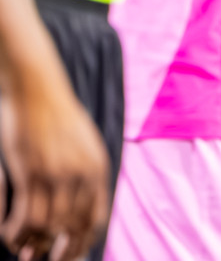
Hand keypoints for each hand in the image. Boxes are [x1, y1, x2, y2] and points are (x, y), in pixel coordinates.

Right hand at [0, 60, 109, 260]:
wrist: (37, 89)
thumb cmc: (57, 116)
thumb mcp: (85, 143)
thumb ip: (87, 172)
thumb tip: (85, 201)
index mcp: (98, 169)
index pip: (95, 220)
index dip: (81, 243)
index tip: (67, 255)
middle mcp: (82, 175)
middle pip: (71, 228)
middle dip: (55, 251)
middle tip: (37, 258)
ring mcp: (57, 175)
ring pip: (46, 228)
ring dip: (30, 244)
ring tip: (20, 249)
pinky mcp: (31, 173)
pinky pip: (25, 217)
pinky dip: (15, 233)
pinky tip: (8, 235)